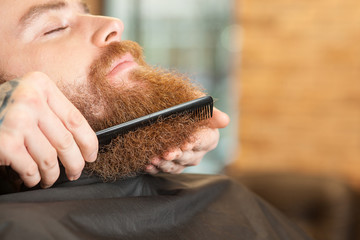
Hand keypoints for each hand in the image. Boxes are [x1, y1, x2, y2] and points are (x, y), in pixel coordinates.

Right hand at [0, 72, 97, 187]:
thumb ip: (52, 112)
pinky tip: (31, 178)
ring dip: (52, 175)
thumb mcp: (29, 99)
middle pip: (66, 141)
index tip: (91, 156)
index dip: (88, 142)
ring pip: (50, 158)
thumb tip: (82, 144)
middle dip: (74, 163)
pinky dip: (33, 178)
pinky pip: (30, 168)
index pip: (75, 119)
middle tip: (75, 173)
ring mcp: (16, 120)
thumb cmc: (2, 110)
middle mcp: (30, 99)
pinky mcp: (5, 142)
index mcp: (41, 85)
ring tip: (50, 178)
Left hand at [145, 107, 229, 173]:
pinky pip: (163, 171)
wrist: (169, 111)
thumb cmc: (187, 105)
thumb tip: (225, 121)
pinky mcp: (171, 166)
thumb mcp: (198, 103)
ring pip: (176, 166)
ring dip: (164, 164)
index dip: (195, 143)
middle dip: (177, 155)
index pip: (205, 142)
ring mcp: (184, 160)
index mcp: (209, 137)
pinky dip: (154, 169)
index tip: (186, 143)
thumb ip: (211, 112)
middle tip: (166, 153)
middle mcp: (198, 152)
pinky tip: (146, 164)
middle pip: (189, 156)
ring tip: (153, 159)